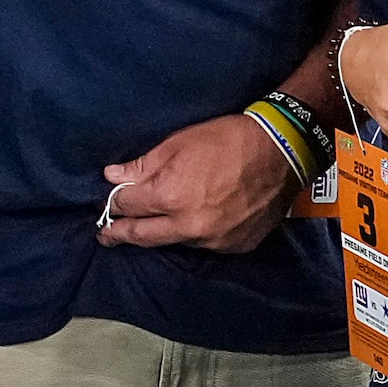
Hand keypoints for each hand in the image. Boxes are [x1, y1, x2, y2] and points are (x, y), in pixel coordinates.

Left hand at [97, 112, 295, 251]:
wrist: (282, 152)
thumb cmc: (227, 140)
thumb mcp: (177, 144)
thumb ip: (142, 166)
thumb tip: (112, 177)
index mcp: (171, 197)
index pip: (128, 206)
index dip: (114, 202)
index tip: (108, 203)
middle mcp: (189, 226)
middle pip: (143, 236)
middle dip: (120, 235)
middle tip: (105, 237)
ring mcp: (213, 240)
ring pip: (175, 241)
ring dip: (162, 232)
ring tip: (153, 224)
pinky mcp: (234, 246)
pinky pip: (204, 243)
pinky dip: (194, 233)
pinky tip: (194, 221)